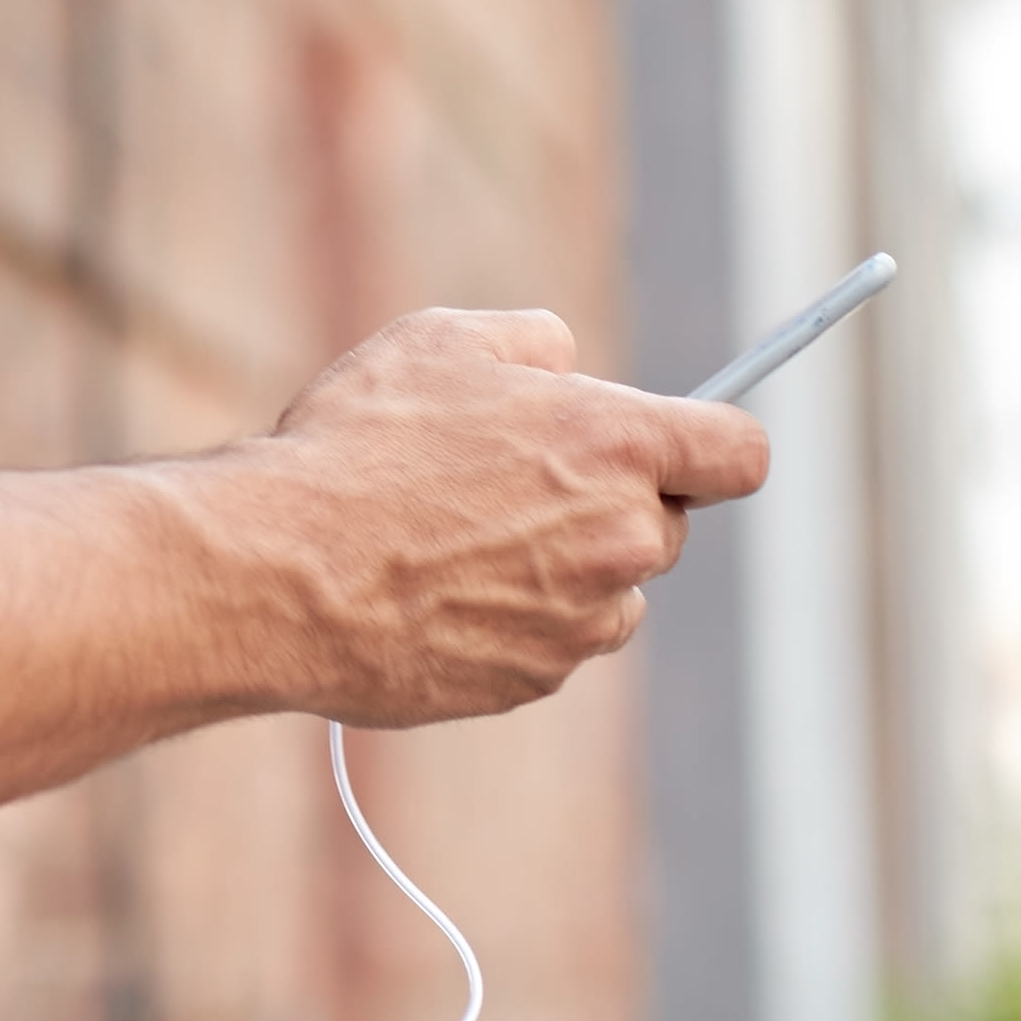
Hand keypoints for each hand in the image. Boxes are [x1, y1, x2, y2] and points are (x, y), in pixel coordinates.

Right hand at [246, 309, 769, 725]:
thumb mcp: (437, 342)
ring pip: (608, 589)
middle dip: (605, 503)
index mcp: (614, 444)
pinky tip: (429, 588)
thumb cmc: (355, 444)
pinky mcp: (539, 679)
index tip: (682, 446)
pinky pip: (550, 642)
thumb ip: (532, 342)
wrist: (280, 569)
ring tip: (450, 540)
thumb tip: (567, 361)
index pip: (740, 453)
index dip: (712, 444)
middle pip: (665, 523)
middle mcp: (622, 538)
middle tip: (505, 482)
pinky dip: (509, 618)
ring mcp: (584, 619)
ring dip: (560, 567)